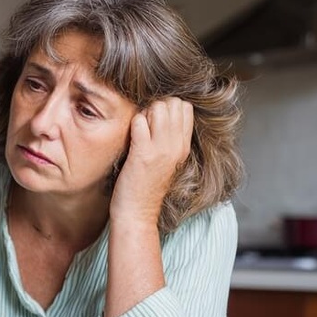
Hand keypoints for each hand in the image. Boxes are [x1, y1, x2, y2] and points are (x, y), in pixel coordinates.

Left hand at [110, 97, 193, 226]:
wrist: (137, 213)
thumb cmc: (145, 186)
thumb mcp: (167, 160)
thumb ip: (168, 138)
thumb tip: (159, 112)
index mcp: (184, 146)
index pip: (186, 108)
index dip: (167, 107)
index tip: (154, 122)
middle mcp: (176, 146)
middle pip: (173, 103)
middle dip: (155, 107)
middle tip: (145, 127)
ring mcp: (161, 149)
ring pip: (157, 108)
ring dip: (144, 114)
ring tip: (138, 133)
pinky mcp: (143, 154)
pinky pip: (139, 121)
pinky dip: (132, 124)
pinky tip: (130, 139)